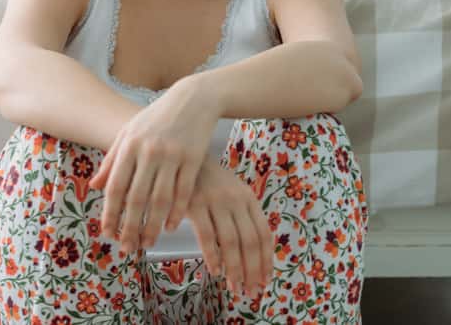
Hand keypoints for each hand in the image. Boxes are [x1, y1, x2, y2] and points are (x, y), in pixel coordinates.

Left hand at [88, 77, 219, 253]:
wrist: (192, 100)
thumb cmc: (156, 118)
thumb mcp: (129, 133)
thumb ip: (112, 160)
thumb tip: (94, 186)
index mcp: (129, 145)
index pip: (115, 186)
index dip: (110, 212)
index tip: (106, 233)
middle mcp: (149, 151)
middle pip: (137, 197)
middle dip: (130, 226)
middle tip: (127, 248)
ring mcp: (172, 155)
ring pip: (160, 199)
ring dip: (152, 225)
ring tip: (147, 243)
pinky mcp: (193, 158)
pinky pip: (183, 192)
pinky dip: (176, 212)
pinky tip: (169, 226)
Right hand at [187, 154, 273, 297]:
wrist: (184, 159)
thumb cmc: (210, 182)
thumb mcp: (233, 193)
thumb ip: (244, 217)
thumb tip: (255, 256)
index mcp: (249, 198)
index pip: (264, 234)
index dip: (266, 261)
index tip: (265, 280)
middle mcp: (236, 199)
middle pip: (250, 241)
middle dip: (252, 270)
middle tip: (250, 291)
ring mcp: (215, 200)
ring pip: (230, 242)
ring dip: (234, 268)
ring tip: (234, 286)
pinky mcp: (195, 203)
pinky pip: (207, 235)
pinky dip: (212, 256)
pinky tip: (214, 270)